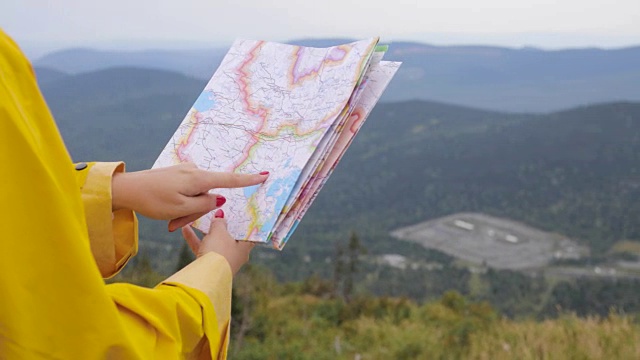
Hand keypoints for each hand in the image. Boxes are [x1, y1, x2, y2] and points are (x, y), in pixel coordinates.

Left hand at [111, 163, 268, 230]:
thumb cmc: (153, 200)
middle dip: (198, 211)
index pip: (229, 180)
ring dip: (187, 211)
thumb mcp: (181, 209)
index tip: (265, 175)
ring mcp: (185, 172)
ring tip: (169, 221)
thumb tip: (219, 199)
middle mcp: (194, 172)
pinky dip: (181, 205)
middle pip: (210, 195)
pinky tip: (166, 211)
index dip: (248, 180)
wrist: (126, 189)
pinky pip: (188, 192)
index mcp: (198, 179)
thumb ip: (204, 205)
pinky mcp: (177, 175)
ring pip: (197, 196)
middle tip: (177, 225)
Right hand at [181, 209, 254, 274]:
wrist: (206, 276)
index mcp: (245, 247)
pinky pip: (203, 249)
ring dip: (205, 231)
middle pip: (229, 237)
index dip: (244, 223)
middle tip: (217, 214)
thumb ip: (219, 222)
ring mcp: (222, 261)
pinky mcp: (209, 266)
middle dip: (221, 226)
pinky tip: (185, 228)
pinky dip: (195, 239)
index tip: (239, 215)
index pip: (249, 233)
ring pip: (214, 243)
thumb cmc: (219, 251)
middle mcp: (236, 255)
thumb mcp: (219, 232)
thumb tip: (220, 215)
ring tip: (198, 218)